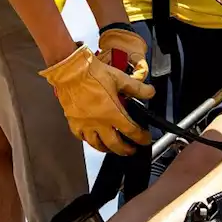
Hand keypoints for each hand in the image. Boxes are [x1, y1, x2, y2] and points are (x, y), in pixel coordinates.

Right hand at [39, 39, 154, 154]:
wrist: (70, 71)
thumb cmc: (92, 73)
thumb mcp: (119, 78)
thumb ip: (137, 88)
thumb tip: (150, 92)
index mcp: (112, 112)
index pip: (131, 131)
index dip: (141, 138)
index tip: (145, 139)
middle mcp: (99, 122)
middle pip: (115, 145)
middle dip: (126, 150)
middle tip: (131, 150)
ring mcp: (85, 124)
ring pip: (97, 145)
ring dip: (107, 149)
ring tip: (113, 148)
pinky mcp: (74, 122)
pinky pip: (81, 137)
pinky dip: (89, 141)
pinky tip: (92, 139)